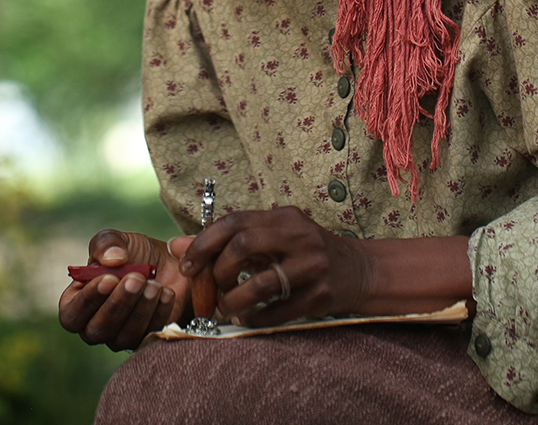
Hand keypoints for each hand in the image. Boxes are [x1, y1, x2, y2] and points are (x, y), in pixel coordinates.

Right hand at [57, 229, 191, 350]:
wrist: (166, 263)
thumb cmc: (132, 254)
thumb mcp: (116, 240)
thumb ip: (105, 244)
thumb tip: (111, 259)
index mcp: (77, 303)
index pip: (71, 314)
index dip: (88, 300)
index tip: (109, 278)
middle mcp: (94, 326)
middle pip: (98, 329)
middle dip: (118, 303)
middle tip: (136, 279)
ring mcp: (120, 337)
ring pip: (125, 336)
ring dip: (140, 309)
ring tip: (154, 283)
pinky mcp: (147, 341)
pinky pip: (150, 334)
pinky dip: (159, 313)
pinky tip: (166, 293)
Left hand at [179, 206, 366, 327]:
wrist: (360, 271)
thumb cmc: (305, 253)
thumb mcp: (271, 238)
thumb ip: (227, 241)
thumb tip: (177, 247)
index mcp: (284, 217)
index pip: (234, 221)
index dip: (204, 243)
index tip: (188, 266)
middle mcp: (299, 236)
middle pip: (244, 247)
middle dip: (219, 272)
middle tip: (212, 290)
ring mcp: (313, 265)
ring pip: (261, 283)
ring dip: (235, 301)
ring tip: (225, 310)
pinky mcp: (321, 294)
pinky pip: (280, 311)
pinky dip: (256, 319)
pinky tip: (247, 321)